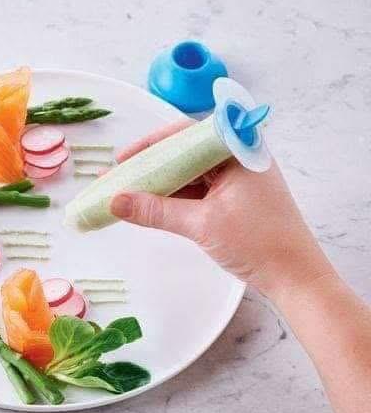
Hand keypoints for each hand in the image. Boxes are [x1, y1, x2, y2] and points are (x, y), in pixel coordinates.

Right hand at [109, 119, 335, 301]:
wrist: (295, 278)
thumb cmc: (261, 244)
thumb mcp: (201, 225)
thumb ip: (156, 211)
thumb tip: (116, 201)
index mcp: (238, 151)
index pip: (185, 135)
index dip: (150, 144)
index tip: (123, 159)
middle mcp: (238, 158)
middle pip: (183, 152)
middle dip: (149, 165)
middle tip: (119, 176)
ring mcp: (236, 179)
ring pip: (188, 173)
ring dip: (159, 183)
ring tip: (127, 192)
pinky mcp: (233, 198)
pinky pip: (196, 189)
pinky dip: (173, 197)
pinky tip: (149, 205)